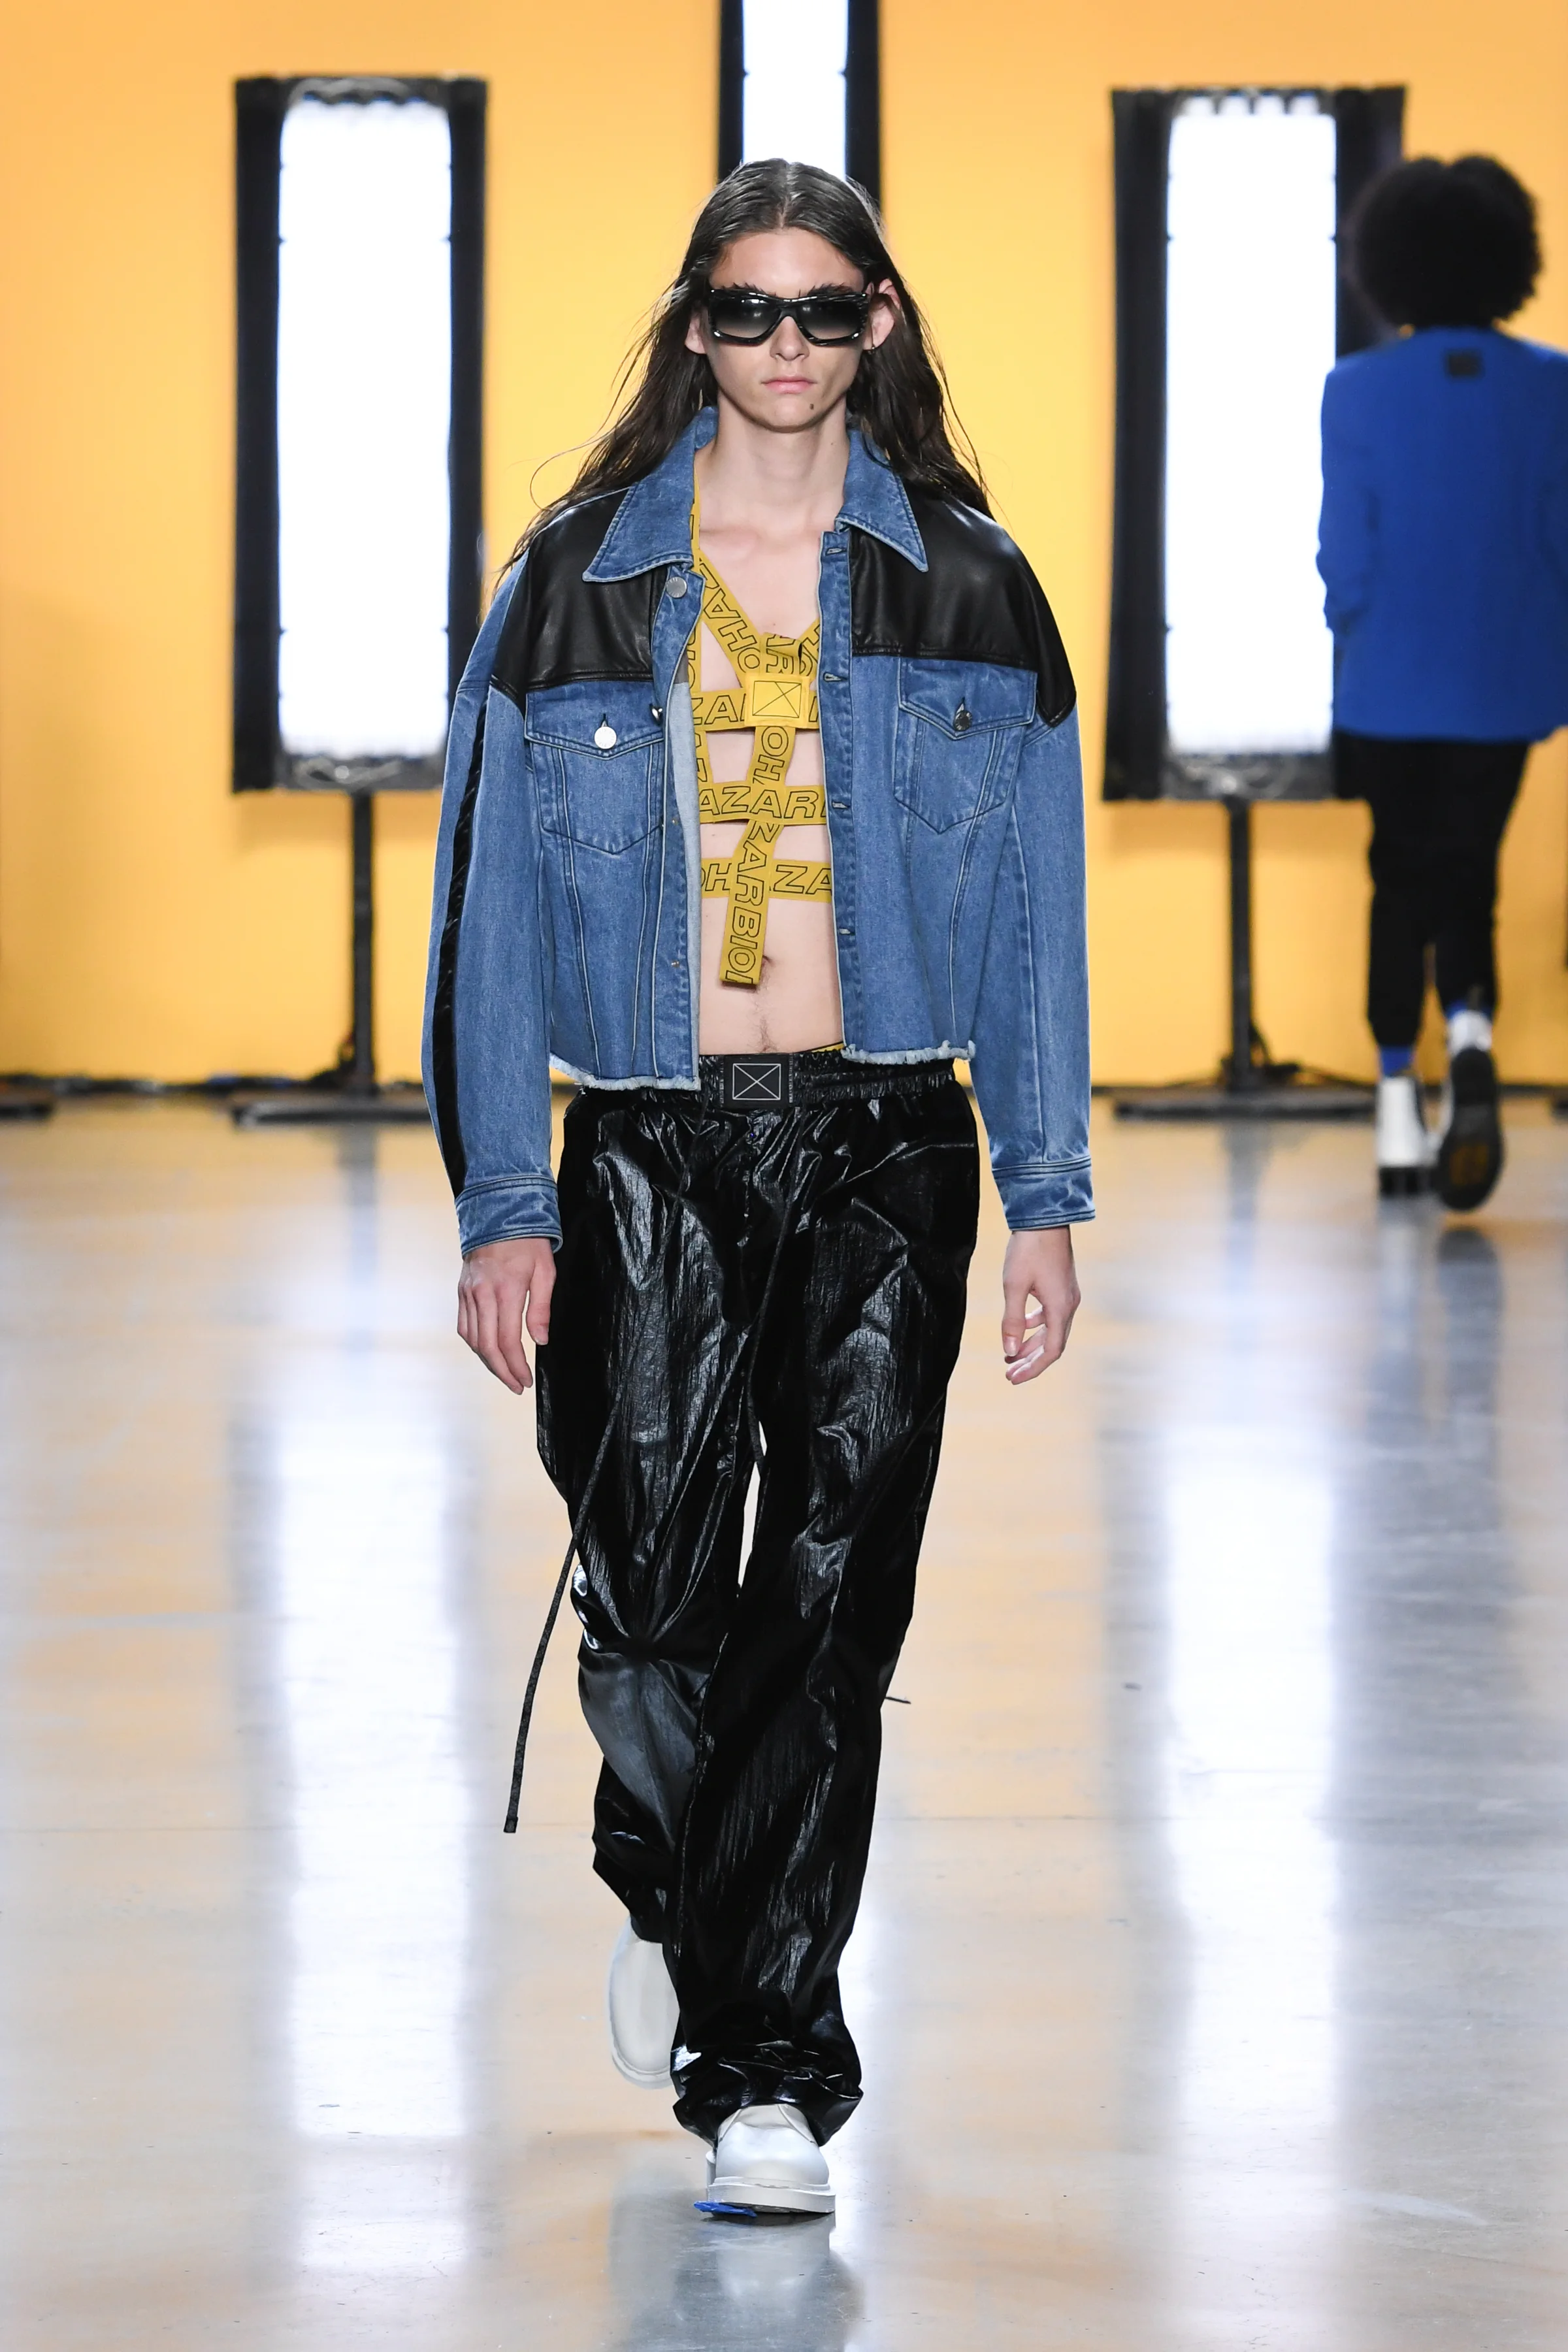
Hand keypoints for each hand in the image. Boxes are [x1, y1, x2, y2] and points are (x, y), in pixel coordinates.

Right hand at [457, 1237, 555, 1392]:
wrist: (498, 1214)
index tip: (525, 1380)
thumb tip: (540, 1340)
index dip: (516, 1366)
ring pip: (472, 1339)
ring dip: (487, 1360)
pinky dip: (474, 1343)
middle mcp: (482, 1295)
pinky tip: (487, 1350)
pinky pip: (464, 1325)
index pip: (508, 1341)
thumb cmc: (527, 1242)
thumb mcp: (545, 1271)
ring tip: (504, 1372)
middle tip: (515, 1385)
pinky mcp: (462, 1291)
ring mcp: (468, 1294)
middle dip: (502, 1371)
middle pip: (486, 1346)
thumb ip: (541, 1308)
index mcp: (505, 1291)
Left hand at [1001, 1227, 1079, 1384]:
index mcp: (1060, 1308)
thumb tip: (1010, 1352)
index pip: (1051, 1351)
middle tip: (1009, 1374)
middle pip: (1052, 1344)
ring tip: (1011, 1355)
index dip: (1033, 1369)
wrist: (1045, 1217)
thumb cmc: (1028, 1249)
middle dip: (1030, 1361)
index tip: (1013, 1379)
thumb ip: (1012, 1321)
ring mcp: (1068, 1295)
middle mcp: (1069, 1304)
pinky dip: (1037, 1325)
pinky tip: (1022, 1326)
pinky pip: (1051, 1314)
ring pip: (1052, 1329)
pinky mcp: (1063, 1286)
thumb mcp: (1014, 1286)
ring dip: (1032, 1343)